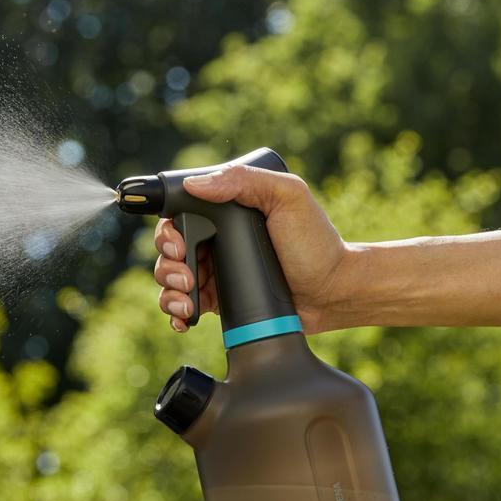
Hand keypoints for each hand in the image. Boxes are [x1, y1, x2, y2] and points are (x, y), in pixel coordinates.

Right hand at [153, 164, 350, 334]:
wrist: (334, 292)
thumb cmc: (316, 242)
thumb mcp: (287, 197)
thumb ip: (245, 181)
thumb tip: (195, 183)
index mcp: (226, 214)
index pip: (179, 217)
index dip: (168, 232)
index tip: (179, 245)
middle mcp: (216, 242)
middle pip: (168, 251)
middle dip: (166, 265)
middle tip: (186, 274)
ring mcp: (216, 274)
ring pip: (171, 281)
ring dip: (169, 292)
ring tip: (188, 300)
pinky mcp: (220, 303)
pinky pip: (185, 308)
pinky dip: (176, 315)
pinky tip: (186, 318)